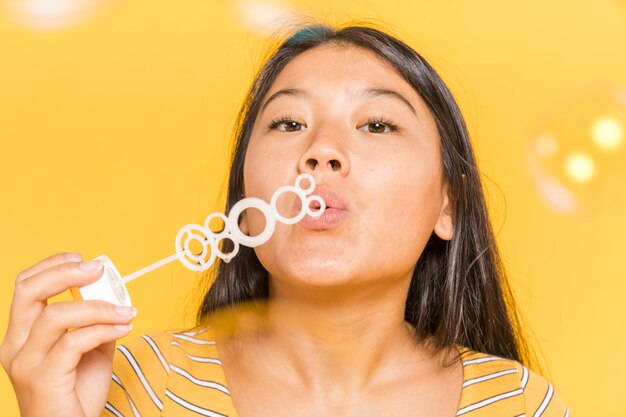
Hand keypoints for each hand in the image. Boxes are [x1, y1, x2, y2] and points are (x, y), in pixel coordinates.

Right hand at [0, 253, 136, 416]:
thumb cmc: (77, 392)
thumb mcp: (90, 348)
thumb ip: (95, 321)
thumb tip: (116, 295)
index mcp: (21, 335)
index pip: (25, 287)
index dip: (52, 266)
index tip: (83, 259)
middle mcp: (15, 346)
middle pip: (28, 292)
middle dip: (64, 273)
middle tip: (98, 269)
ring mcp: (25, 364)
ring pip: (55, 316)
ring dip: (98, 307)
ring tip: (125, 312)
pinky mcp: (42, 379)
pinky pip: (73, 342)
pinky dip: (103, 329)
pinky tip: (123, 329)